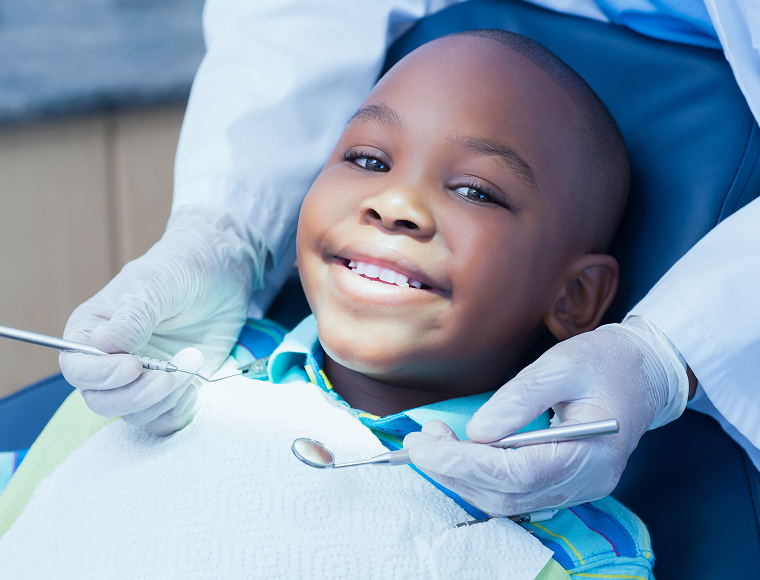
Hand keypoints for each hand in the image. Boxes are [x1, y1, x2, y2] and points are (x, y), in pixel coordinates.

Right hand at [59, 204, 261, 434]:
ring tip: (192, 363)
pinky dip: (177, 412)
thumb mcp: (156, 284)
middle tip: (169, 376)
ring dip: (165, 399)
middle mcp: (110, 361)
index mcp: (92, 331)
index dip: (100, 376)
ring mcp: (142, 379)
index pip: (77, 368)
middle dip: (135, 396)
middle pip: (102, 401)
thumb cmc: (181, 269)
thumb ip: (133, 317)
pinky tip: (194, 387)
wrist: (221, 273)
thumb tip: (104, 345)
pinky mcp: (171, 390)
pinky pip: (163, 420)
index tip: (132, 366)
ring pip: (135, 415)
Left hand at [404, 319, 687, 514]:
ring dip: (461, 478)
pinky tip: (457, 455)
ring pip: (506, 502)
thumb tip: (477, 431)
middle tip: (420, 439)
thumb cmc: (606, 363)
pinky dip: (478, 479)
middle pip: (507, 495)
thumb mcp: (562, 364)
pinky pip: (514, 494)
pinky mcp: (564, 484)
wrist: (643, 373)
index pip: (516, 474)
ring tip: (432, 443)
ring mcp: (576, 488)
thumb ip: (520, 399)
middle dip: (454, 471)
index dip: (464, 463)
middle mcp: (585, 482)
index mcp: (592, 453)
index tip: (424, 443)